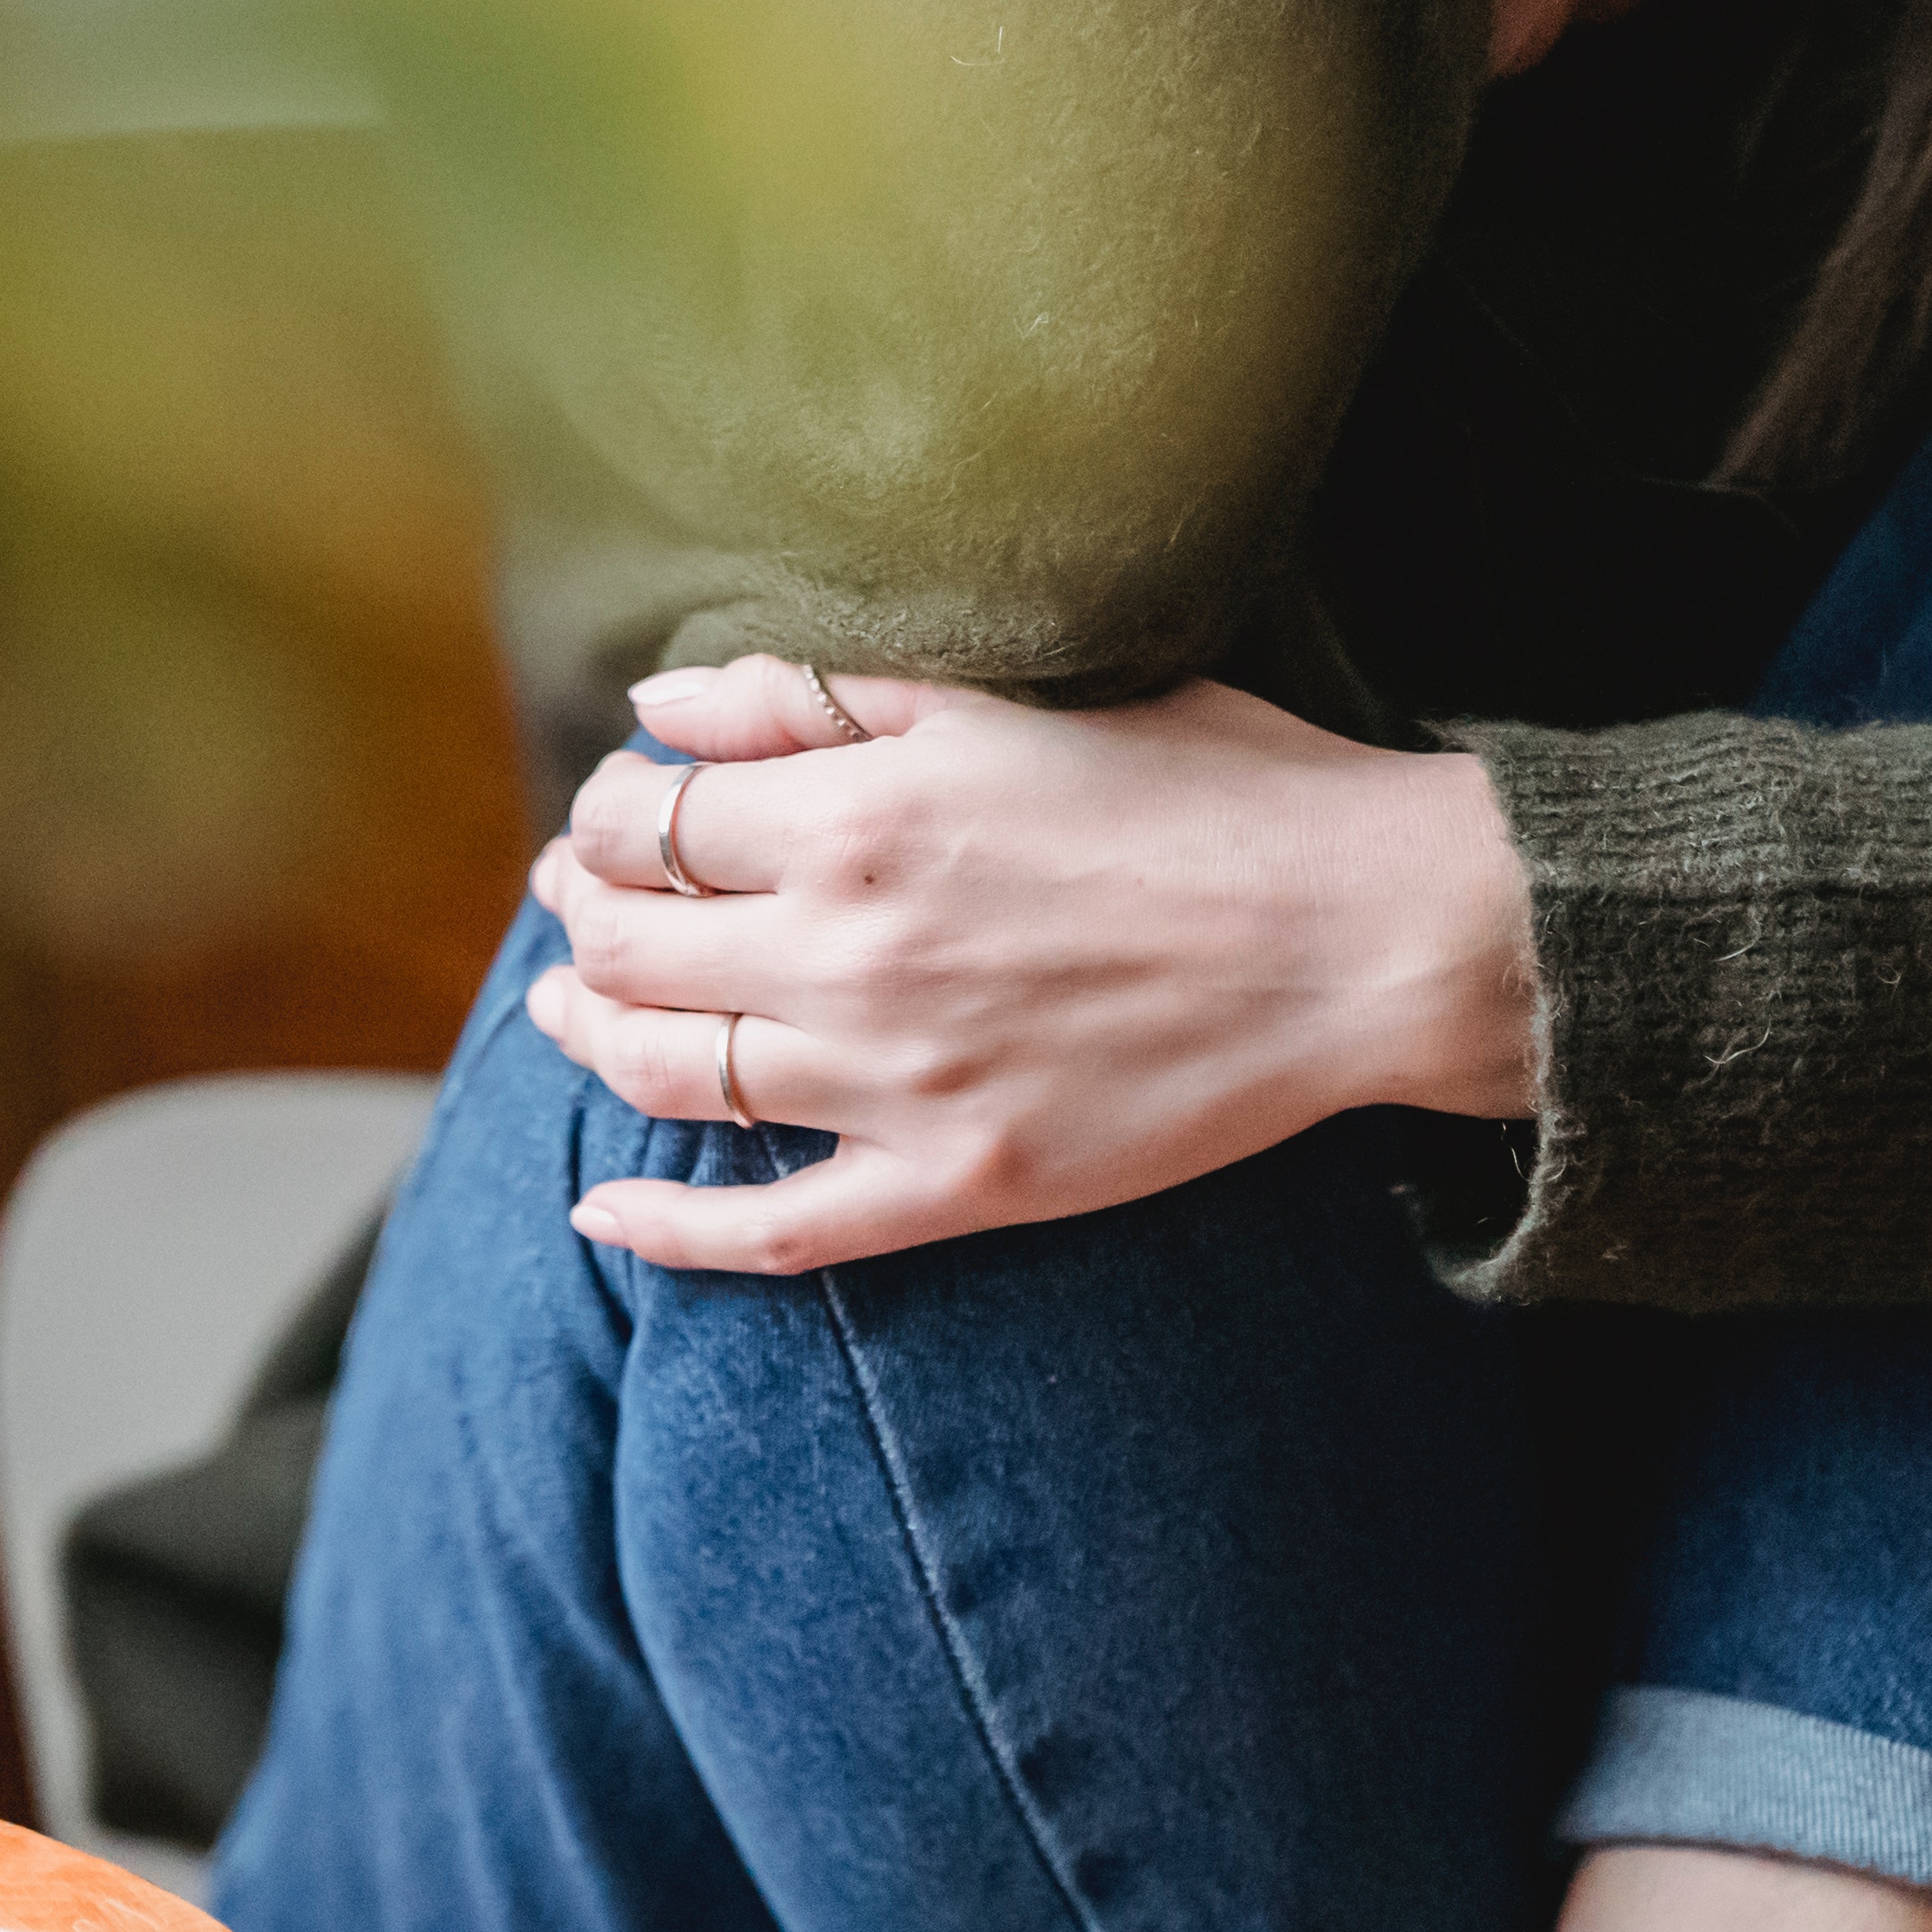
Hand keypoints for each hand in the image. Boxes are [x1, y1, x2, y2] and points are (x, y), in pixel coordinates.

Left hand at [519, 655, 1539, 1273]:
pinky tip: (600, 1218)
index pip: (642, 821)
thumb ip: (817, 698)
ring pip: (665, 1077)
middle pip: (628, 947)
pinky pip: (767, 1233)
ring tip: (569, 1009)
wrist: (1362, 937)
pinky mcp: (956, 1188)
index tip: (617, 811)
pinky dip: (662, 1234)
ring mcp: (896, 1085)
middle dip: (578, 913)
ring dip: (588, 1038)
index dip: (605, 813)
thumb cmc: (1207, 788)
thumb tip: (657, 711)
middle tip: (576, 899)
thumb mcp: (1007, 699)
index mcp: (856, 815)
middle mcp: (849, 953)